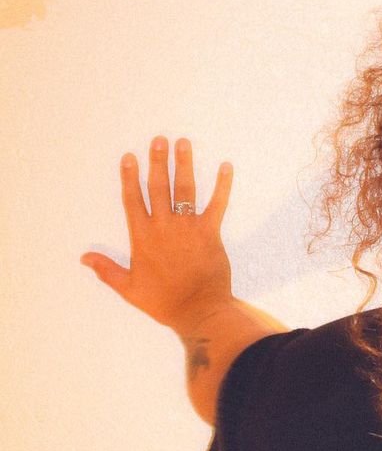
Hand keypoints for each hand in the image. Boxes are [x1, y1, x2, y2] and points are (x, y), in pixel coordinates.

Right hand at [82, 136, 234, 331]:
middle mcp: (163, 227)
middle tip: (159, 140)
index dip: (130, 178)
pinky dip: (223, 185)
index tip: (130, 157)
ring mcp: (188, 227)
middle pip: (159, 187)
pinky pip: (218, 204)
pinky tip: (226, 167)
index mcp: (142, 237)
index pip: (133, 200)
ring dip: (184, 164)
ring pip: (184, 189)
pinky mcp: (210, 233)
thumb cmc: (164, 301)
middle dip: (158, 162)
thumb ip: (106, 270)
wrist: (198, 310)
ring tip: (183, 143)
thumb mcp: (128, 288)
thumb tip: (84, 258)